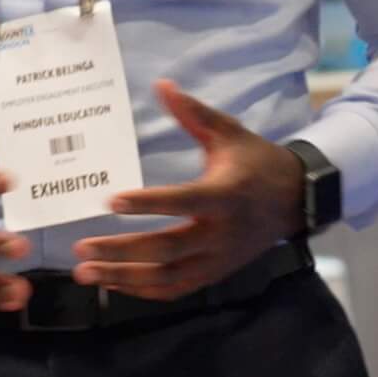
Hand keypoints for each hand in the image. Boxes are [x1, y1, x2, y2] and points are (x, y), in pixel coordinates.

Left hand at [71, 81, 303, 300]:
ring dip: (123, 278)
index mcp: (224, 195)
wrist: (295, 201)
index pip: (183, 202)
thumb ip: (193, 113)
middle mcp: (220, 233)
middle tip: (81, 248)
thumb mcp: (229, 132)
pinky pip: (175, 290)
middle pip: (167, 250)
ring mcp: (217, 260)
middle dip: (121, 251)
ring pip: (166, 278)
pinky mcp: (214, 274)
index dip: (148, 204)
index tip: (111, 200)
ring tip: (85, 272)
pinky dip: (142, 290)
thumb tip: (162, 86)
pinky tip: (112, 283)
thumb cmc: (256, 162)